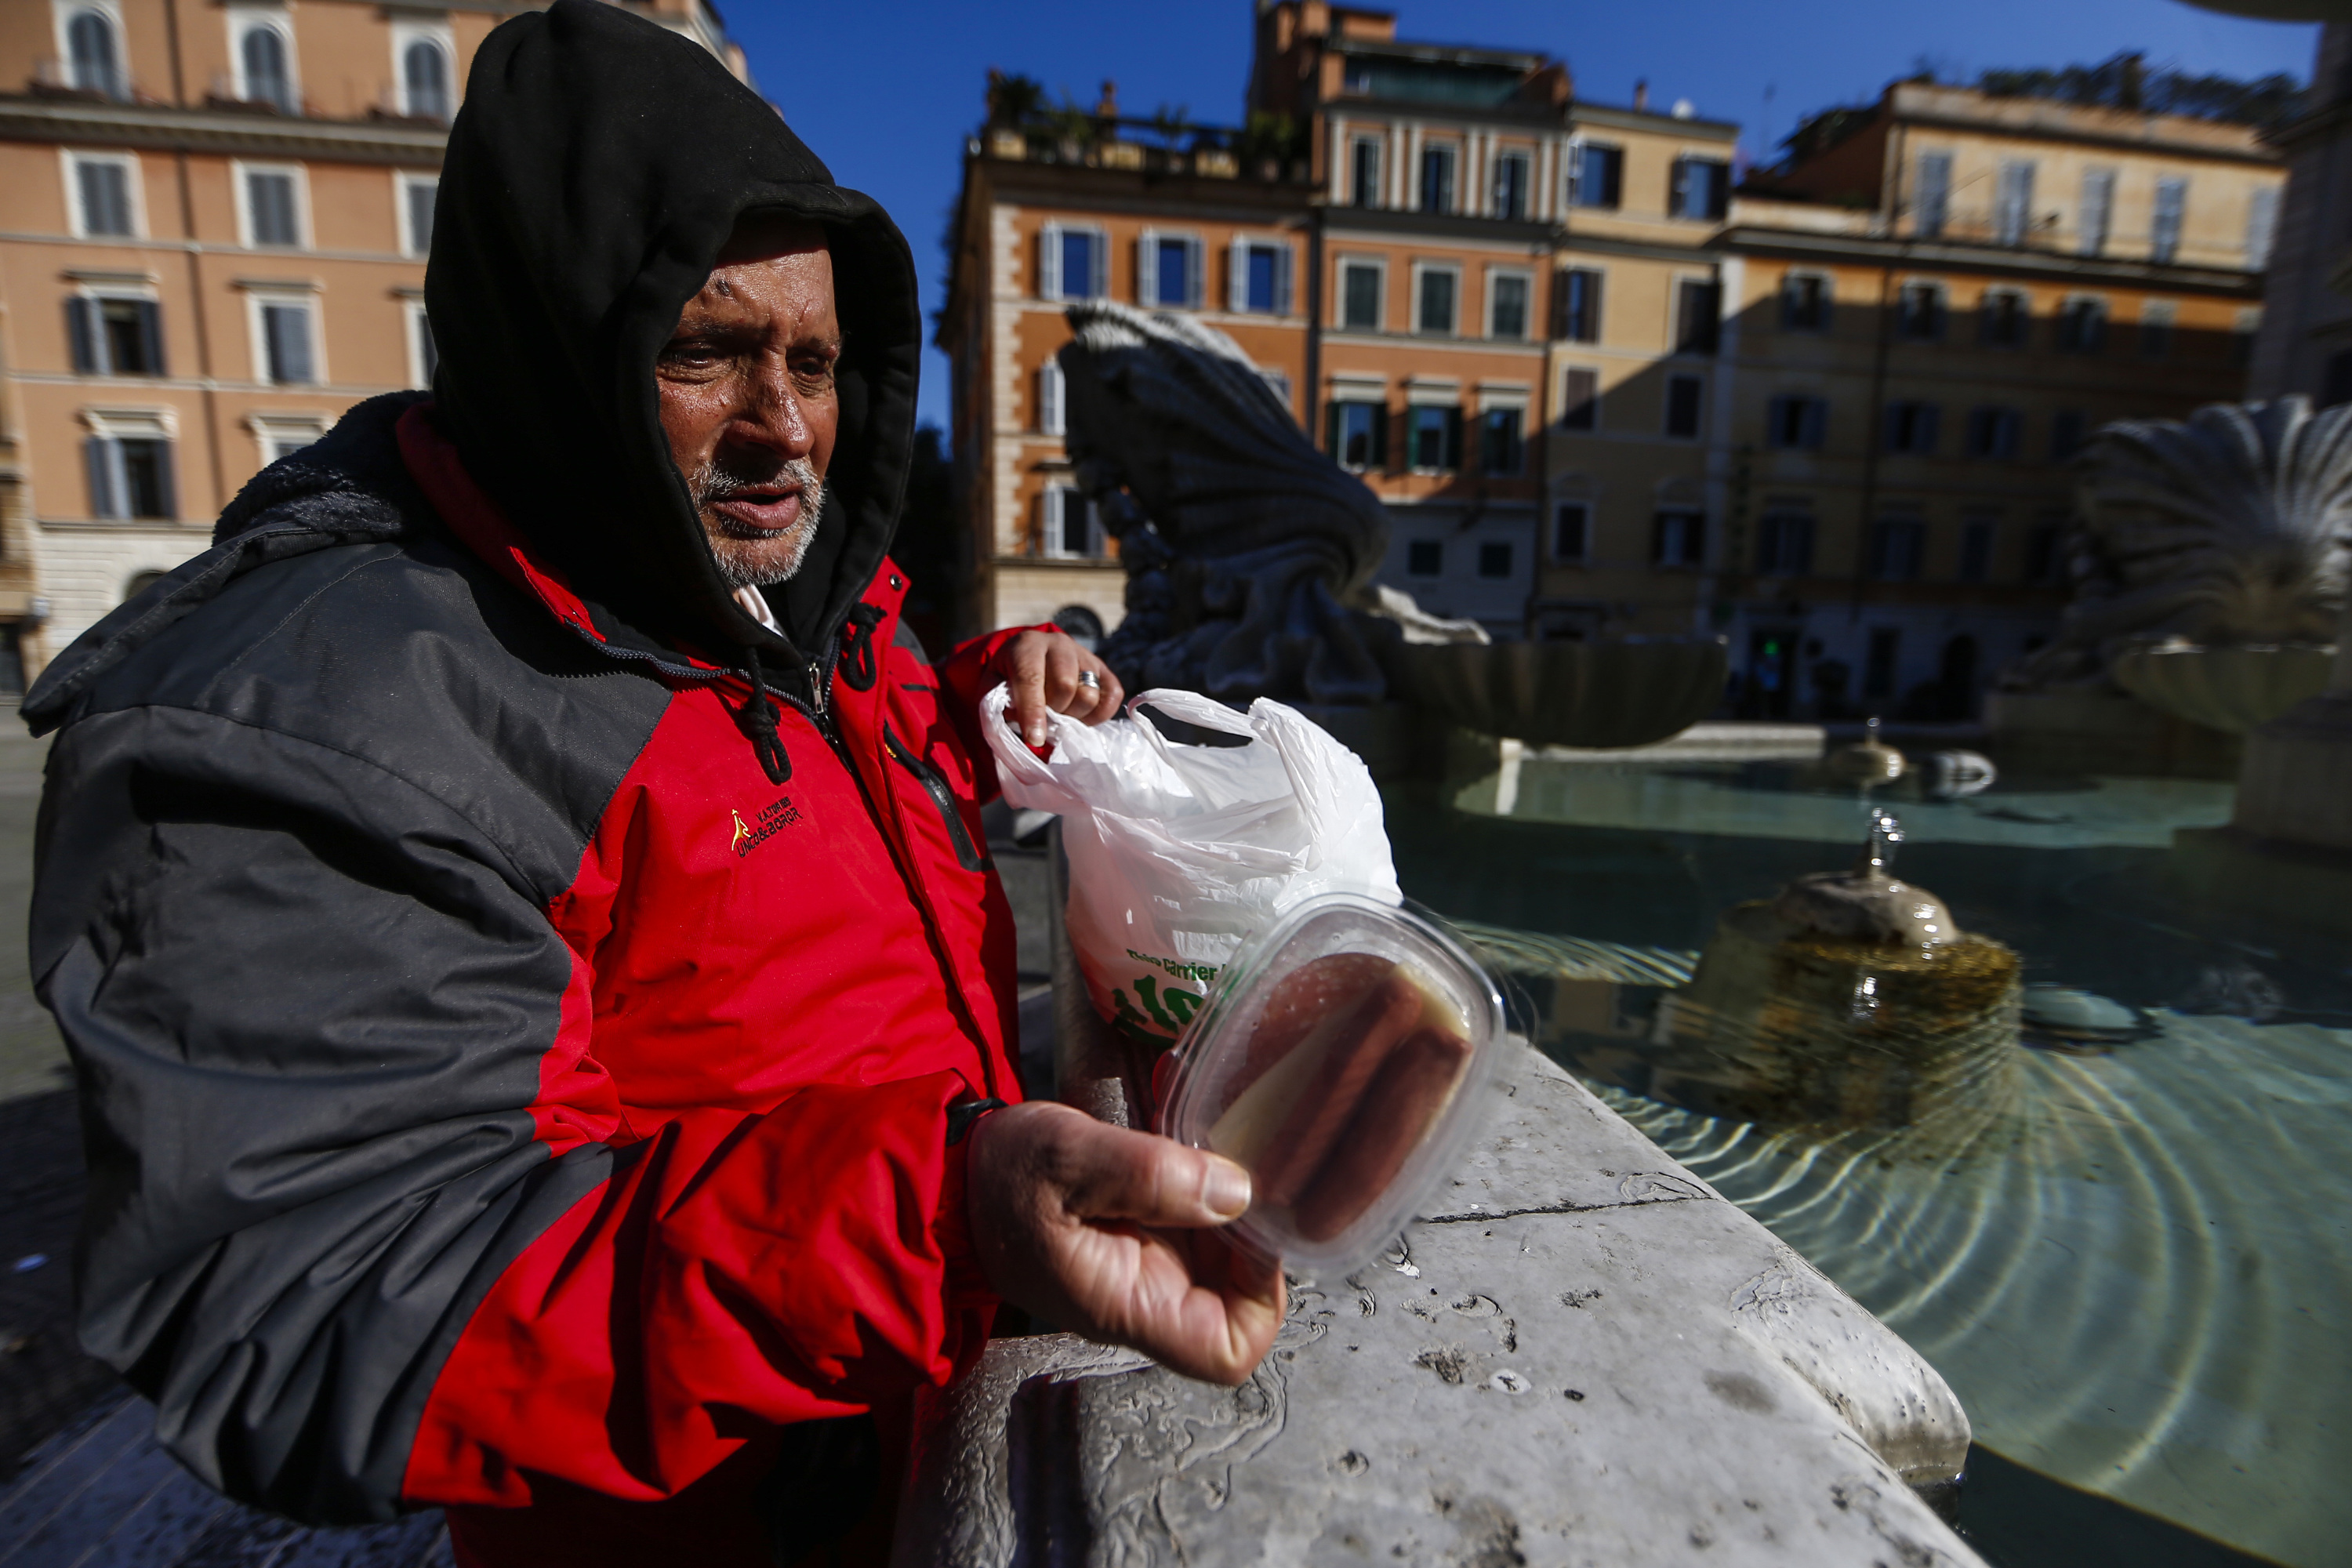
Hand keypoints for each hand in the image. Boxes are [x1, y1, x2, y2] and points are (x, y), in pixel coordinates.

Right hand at [966, 1101, 1282, 1384]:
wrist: (953, 1177)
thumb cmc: (999, 1176)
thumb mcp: (1066, 1156)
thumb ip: (1148, 1175)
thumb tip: (1238, 1195)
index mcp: (1126, 1303)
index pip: (1227, 1352)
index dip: (1261, 1298)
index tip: (1251, 1230)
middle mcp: (1144, 1298)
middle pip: (1239, 1299)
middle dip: (1251, 1233)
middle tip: (1237, 1163)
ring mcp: (1144, 1270)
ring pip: (1224, 1258)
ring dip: (1230, 1200)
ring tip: (1213, 1140)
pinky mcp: (1140, 1237)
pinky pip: (1196, 1225)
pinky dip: (1205, 1183)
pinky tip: (1189, 1139)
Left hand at [988, 630, 1123, 747]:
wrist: (1032, 657)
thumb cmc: (1009, 676)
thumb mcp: (992, 686)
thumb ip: (997, 704)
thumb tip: (1025, 728)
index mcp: (1027, 645)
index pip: (1032, 678)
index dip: (1033, 711)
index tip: (1034, 738)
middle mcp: (1059, 644)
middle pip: (1065, 686)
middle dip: (1053, 712)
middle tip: (1043, 719)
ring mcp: (1085, 655)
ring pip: (1089, 694)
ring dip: (1073, 715)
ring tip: (1059, 714)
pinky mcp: (1104, 669)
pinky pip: (1112, 697)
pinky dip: (1098, 715)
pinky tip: (1079, 716)